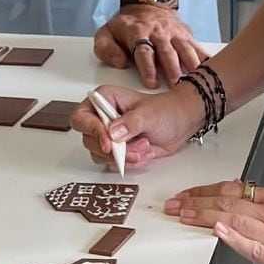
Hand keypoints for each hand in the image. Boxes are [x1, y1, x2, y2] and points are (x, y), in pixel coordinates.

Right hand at [70, 83, 204, 171]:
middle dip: (114, 149)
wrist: (181, 123)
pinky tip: (144, 153)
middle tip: (136, 147)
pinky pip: (112, 164)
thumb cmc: (166, 110)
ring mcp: (108, 135)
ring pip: (100, 155)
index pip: (82, 117)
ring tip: (144, 147)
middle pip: (89, 140)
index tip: (109, 143)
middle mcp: (102, 117)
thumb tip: (112, 132)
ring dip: (124, 157)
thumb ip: (130, 123)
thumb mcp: (149, 115)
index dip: (92, 131)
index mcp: (105, 99)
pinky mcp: (117, 150)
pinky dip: (129, 163)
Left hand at [94, 5, 205, 88]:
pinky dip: (205, 59)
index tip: (151, 82)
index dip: (147, 67)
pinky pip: (197, 47)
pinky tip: (213, 69)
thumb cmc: (126, 26)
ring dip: (190, 65)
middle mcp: (158, 33)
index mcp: (137, 33)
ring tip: (196, 80)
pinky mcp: (186, 36)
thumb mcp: (106, 33)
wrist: (147, 4)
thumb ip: (106, 49)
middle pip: (167, 51)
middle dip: (172, 68)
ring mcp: (174, 34)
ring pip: (185, 49)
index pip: (143, 51)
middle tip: (176, 84)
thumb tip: (119, 62)